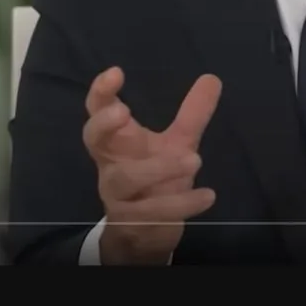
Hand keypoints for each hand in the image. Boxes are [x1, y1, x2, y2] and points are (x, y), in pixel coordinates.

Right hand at [82, 66, 221, 263]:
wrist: (144, 233)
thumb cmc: (155, 179)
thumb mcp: (175, 144)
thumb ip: (191, 115)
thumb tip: (212, 78)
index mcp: (116, 140)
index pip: (98, 111)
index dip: (101, 92)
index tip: (117, 72)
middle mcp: (110, 163)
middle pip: (93, 138)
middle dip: (104, 124)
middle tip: (125, 111)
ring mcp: (117, 194)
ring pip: (125, 178)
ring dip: (158, 168)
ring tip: (195, 159)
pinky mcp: (131, 221)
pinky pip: (152, 211)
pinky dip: (181, 204)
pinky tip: (207, 195)